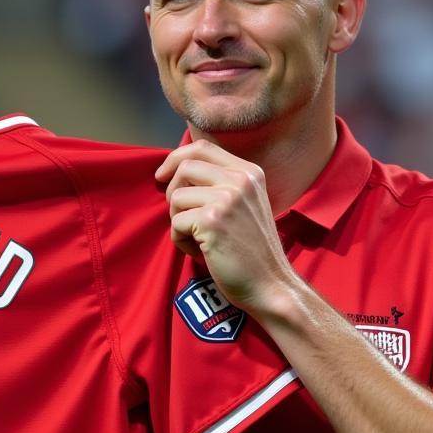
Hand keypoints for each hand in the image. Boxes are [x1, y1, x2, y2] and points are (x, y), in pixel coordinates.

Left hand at [155, 140, 289, 311]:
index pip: (203, 147)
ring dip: (177, 221)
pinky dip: (180, 241)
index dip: (176, 158)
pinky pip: (176, 223)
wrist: (270, 285)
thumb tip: (176, 171)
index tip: (162, 175)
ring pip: (176, 196)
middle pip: (185, 166)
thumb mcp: (245, 205)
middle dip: (171, 191)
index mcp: (249, 173)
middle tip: (180, 216)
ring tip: (196, 239)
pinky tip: (199, 252)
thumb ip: (221, 185)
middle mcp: (240, 180)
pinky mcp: (212, 220)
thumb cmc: (251, 252)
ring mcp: (227, 198)